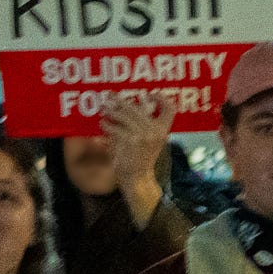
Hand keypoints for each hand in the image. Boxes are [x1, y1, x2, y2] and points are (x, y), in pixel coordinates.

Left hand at [101, 95, 176, 227]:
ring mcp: (143, 135)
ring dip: (112, 111)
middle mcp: (155, 131)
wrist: (138, 178)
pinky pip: (115, 127)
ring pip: (124, 115)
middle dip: (122, 100)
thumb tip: (131, 105)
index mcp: (163, 130)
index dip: (161, 99)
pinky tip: (103, 124)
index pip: (170, 109)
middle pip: (138, 107)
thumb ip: (146, 124)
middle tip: (110, 96)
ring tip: (104, 110)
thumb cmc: (141, 159)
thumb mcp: (150, 141)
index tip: (148, 94)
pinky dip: (107, 125)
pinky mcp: (129, 140)